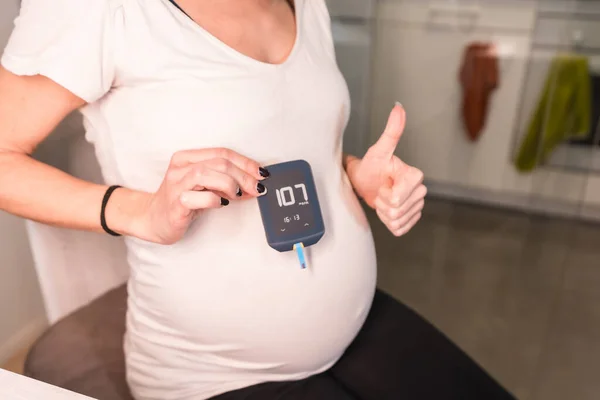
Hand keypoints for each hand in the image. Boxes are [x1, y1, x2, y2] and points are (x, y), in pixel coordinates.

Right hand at [137, 148, 267, 243]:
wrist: (153, 220)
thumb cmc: (182, 201)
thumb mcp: (205, 187)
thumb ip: (225, 182)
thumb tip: (254, 183)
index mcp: (187, 158)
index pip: (222, 153)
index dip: (245, 162)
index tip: (262, 173)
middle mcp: (180, 168)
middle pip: (218, 162)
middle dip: (244, 175)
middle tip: (257, 188)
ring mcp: (175, 185)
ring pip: (206, 173)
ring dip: (229, 184)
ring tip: (238, 195)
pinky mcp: (175, 204)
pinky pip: (196, 197)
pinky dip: (214, 199)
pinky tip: (221, 204)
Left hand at [346, 103, 426, 236]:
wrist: (366, 183)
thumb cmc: (371, 166)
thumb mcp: (378, 150)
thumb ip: (392, 131)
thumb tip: (398, 107)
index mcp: (415, 175)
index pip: (397, 198)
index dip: (384, 195)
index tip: (382, 183)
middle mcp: (420, 190)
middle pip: (397, 210)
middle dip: (382, 204)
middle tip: (379, 191)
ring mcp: (417, 206)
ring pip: (397, 220)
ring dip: (384, 213)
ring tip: (381, 199)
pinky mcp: (412, 219)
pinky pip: (399, 229)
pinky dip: (388, 222)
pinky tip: (386, 210)